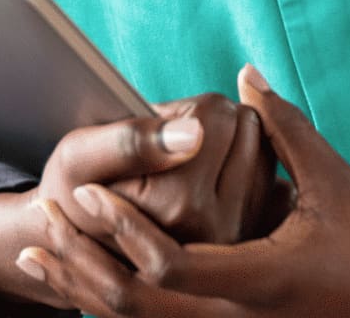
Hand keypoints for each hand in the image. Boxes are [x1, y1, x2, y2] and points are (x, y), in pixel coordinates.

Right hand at [0, 94, 280, 307]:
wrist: (88, 240)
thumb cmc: (76, 186)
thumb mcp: (81, 154)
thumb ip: (133, 139)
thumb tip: (194, 132)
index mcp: (176, 207)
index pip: (217, 113)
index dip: (182, 109)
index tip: (152, 134)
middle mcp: (215, 230)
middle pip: (246, 122)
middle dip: (211, 122)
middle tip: (170, 149)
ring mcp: (240, 234)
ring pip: (264, 141)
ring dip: (231, 141)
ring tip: (188, 164)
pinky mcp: (256, 234)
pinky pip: (272, 167)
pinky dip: (249, 162)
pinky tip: (216, 178)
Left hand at [11, 65, 349, 317]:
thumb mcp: (332, 179)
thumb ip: (283, 126)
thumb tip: (243, 75)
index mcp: (252, 282)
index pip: (165, 266)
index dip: (121, 230)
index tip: (86, 193)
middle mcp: (233, 317)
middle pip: (134, 306)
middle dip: (81, 265)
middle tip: (42, 223)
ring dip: (86, 286)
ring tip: (43, 252)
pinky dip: (117, 300)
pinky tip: (89, 278)